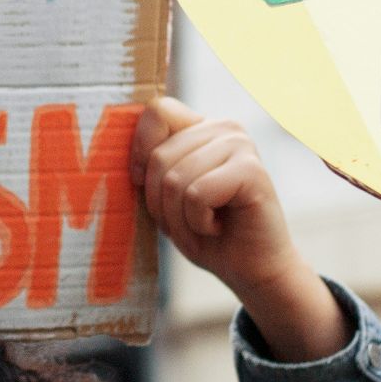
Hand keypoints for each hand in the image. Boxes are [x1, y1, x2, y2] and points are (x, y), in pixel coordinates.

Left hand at [131, 97, 345, 361]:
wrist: (249, 269)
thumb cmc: (204, 232)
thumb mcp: (164, 194)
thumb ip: (150, 160)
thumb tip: (128, 132)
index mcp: (201, 127)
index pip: (158, 112)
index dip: (141, 152)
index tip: (147, 184)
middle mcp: (223, 128)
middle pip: (159, 156)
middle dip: (161, 203)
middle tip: (188, 220)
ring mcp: (241, 145)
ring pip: (175, 178)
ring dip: (180, 218)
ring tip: (204, 225)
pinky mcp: (251, 170)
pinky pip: (196, 194)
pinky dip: (197, 222)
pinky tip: (218, 226)